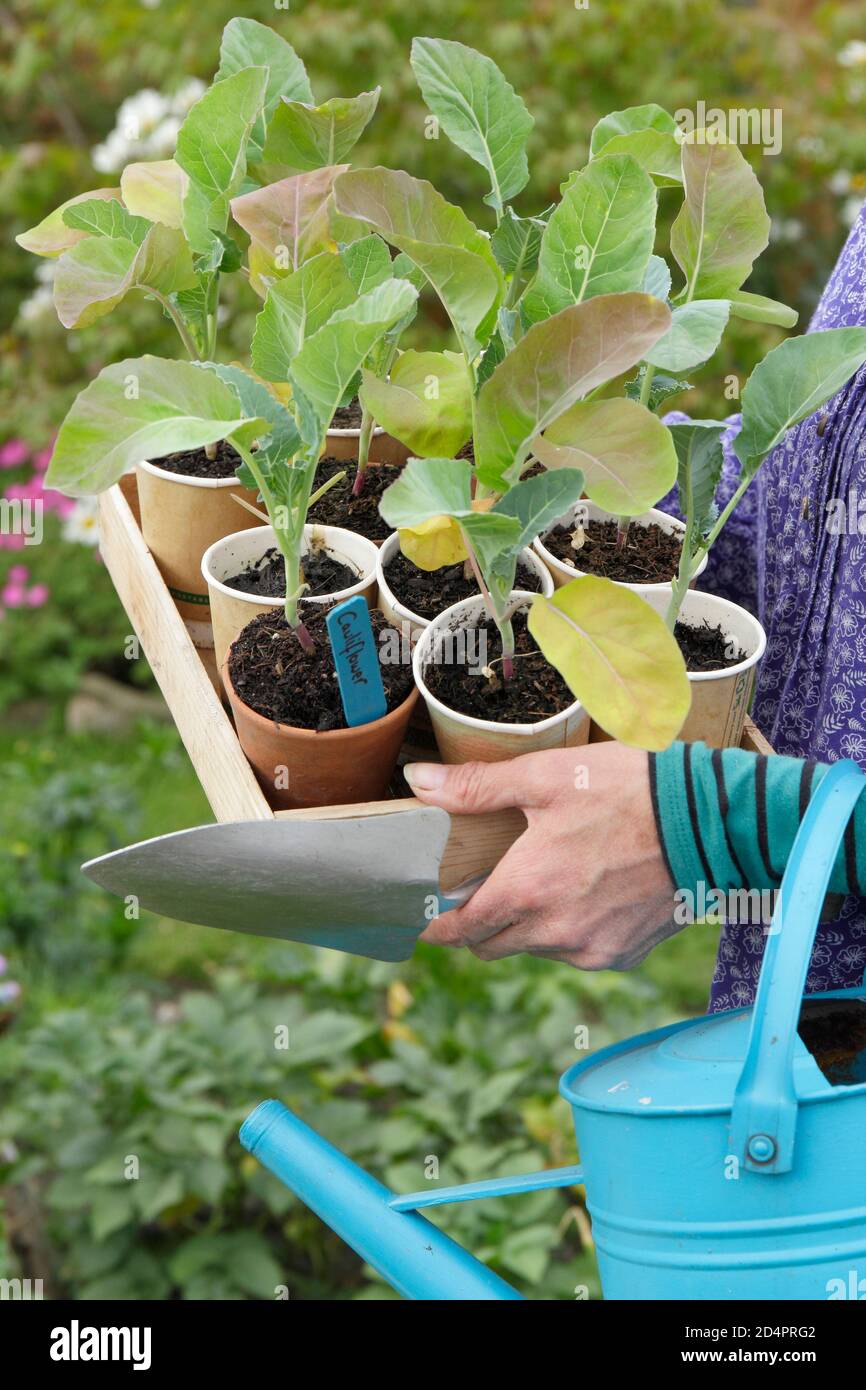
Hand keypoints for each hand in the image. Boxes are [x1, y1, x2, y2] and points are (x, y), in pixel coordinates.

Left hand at [404, 744, 678, 968]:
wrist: (710, 821)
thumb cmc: (627, 790)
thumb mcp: (545, 777)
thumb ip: (476, 787)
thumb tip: (417, 782)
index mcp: (525, 891)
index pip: (459, 931)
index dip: (437, 925)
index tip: (426, 914)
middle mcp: (553, 933)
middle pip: (492, 946)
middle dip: (481, 922)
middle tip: (487, 885)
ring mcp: (591, 949)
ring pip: (535, 949)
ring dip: (528, 924)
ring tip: (547, 877)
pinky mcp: (624, 954)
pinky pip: (578, 951)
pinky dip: (571, 929)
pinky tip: (589, 890)